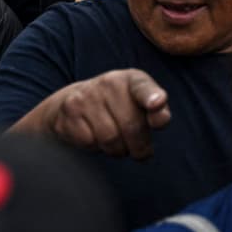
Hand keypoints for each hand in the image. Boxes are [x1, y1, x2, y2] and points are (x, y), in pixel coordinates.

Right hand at [41, 69, 170, 159]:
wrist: (74, 99)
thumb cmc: (119, 104)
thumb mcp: (141, 101)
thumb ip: (158, 110)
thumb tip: (162, 119)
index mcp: (132, 78)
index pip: (143, 87)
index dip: (152, 97)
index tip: (158, 102)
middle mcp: (109, 83)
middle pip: (131, 126)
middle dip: (140, 146)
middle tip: (142, 152)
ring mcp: (86, 97)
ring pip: (110, 139)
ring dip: (119, 150)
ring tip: (120, 144)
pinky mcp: (69, 113)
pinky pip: (89, 143)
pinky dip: (97, 148)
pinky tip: (97, 138)